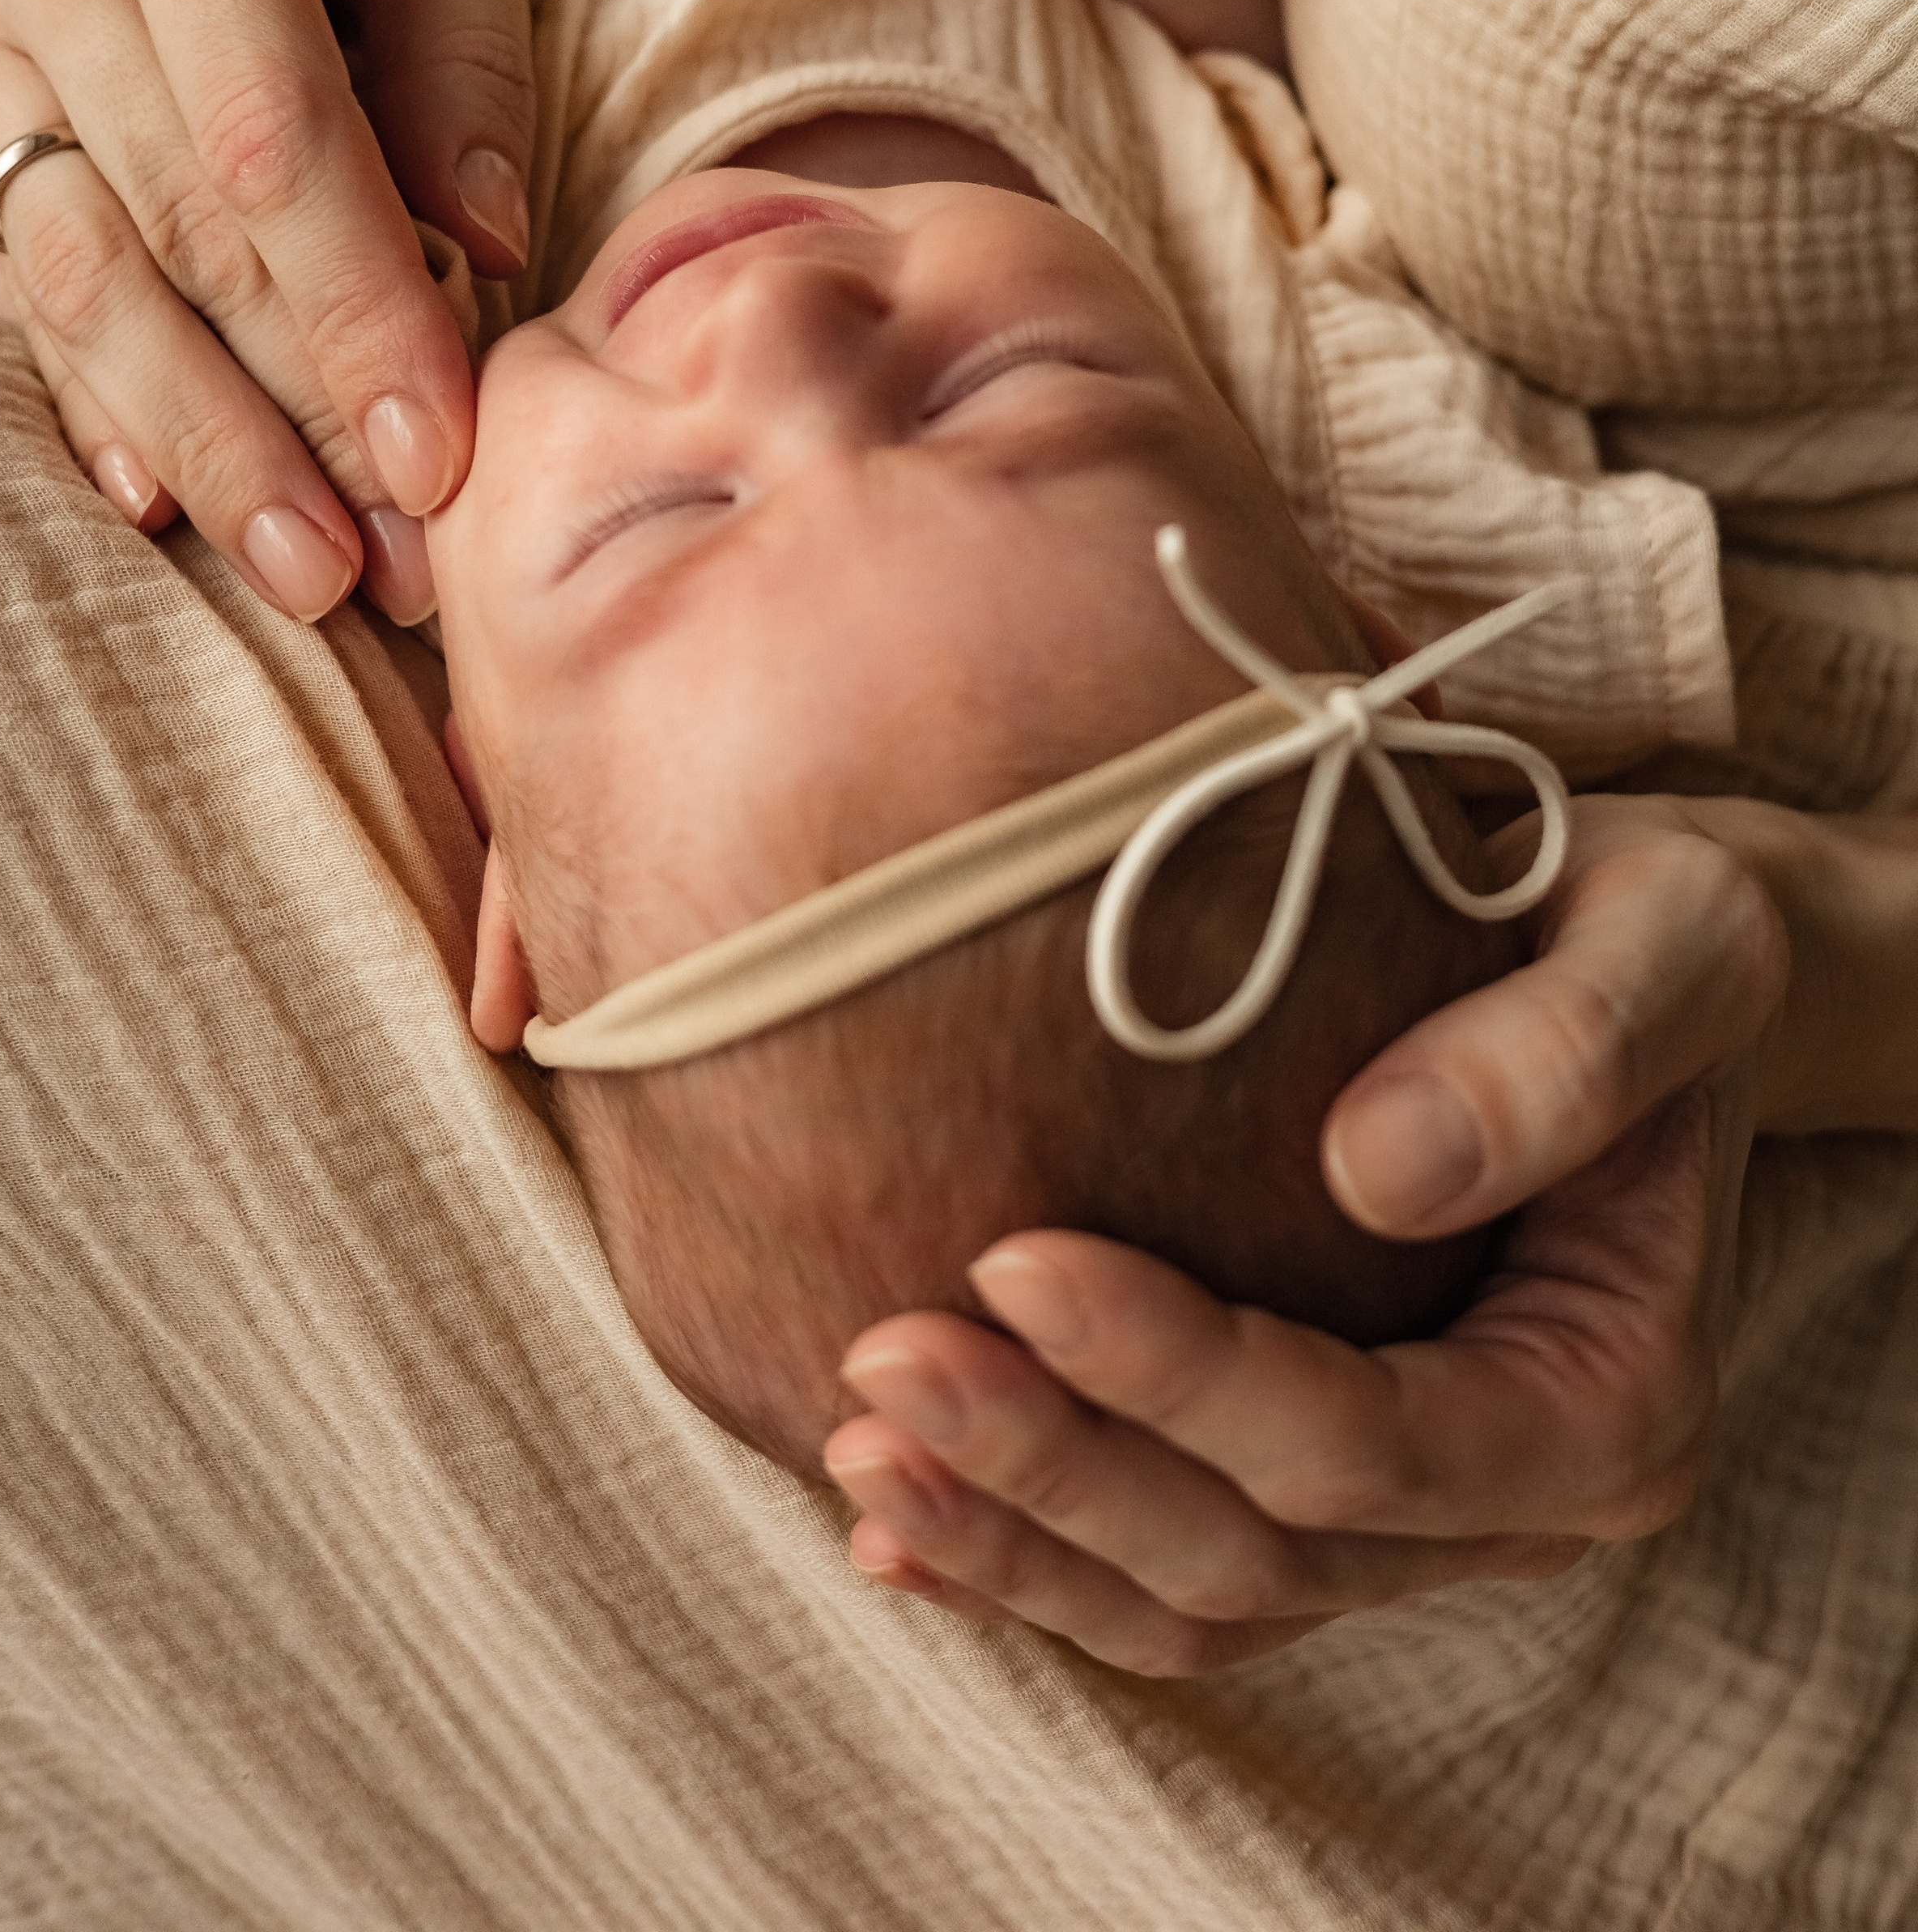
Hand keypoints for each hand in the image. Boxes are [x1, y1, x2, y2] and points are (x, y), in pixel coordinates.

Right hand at [0, 0, 535, 623]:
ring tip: (308, 574)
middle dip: (291, 409)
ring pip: (78, 271)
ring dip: (195, 437)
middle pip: (172, 222)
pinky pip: (12, 273)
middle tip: (400, 566)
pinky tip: (159, 501)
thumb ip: (468, 44)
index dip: (356, 303)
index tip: (440, 451)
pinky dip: (91, 393)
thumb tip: (491, 251)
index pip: (272, 127)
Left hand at [825, 798, 1788, 1674]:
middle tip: (881, 1352)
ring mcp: (1403, 1517)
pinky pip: (1160, 1567)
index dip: (1179, 1374)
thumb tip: (1376, 1168)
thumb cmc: (1646, 934)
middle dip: (1054, 1468)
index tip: (1012, 1255)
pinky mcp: (1311, 1485)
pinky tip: (885, 1512)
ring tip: (854, 1437)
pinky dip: (1023, 1553)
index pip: (1363, 1442)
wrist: (1623, 964)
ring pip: (1190, 1593)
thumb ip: (1567, 1049)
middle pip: (1253, 1548)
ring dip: (1014, 1534)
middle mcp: (1508, 1503)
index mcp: (1609, 1404)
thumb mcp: (1673, 941)